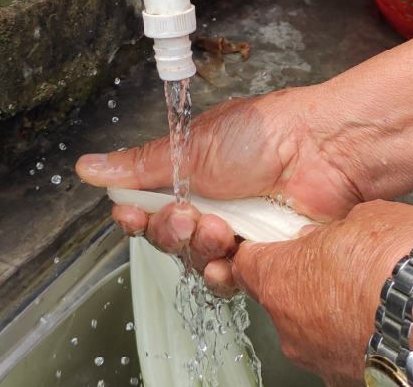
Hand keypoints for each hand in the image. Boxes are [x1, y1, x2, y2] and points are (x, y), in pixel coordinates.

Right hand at [76, 87, 366, 266]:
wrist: (322, 152)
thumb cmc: (267, 134)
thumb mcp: (192, 146)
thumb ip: (139, 165)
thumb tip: (90, 165)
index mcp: (193, 172)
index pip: (149, 205)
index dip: (136, 214)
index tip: (131, 213)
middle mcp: (214, 202)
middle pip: (169, 238)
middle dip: (170, 230)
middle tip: (187, 215)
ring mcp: (240, 229)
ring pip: (196, 260)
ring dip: (200, 247)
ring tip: (220, 227)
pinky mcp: (264, 254)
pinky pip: (230, 279)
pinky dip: (225, 272)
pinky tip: (232, 254)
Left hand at [228, 200, 412, 385]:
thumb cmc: (408, 263)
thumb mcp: (368, 217)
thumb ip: (337, 231)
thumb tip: (338, 235)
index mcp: (281, 278)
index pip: (247, 262)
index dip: (263, 248)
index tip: (279, 241)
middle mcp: (291, 327)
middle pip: (282, 299)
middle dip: (309, 282)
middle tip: (345, 265)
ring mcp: (320, 360)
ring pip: (315, 330)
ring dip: (337, 313)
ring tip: (377, 295)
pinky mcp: (352, 382)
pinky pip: (346, 353)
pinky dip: (362, 339)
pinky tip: (390, 322)